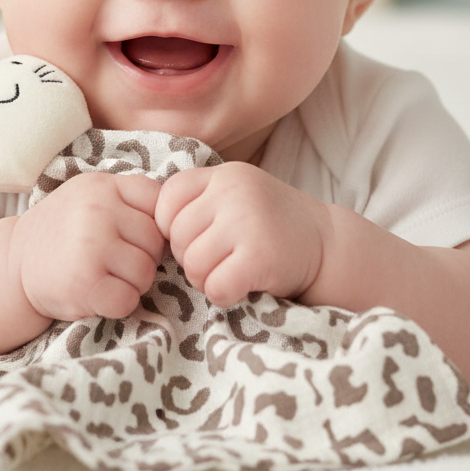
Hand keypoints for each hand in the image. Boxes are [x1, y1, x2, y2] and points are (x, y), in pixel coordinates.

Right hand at [9, 171, 164, 320]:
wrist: (15, 264)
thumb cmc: (65, 232)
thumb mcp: (92, 197)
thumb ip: (130, 200)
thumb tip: (178, 221)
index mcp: (103, 186)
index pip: (159, 201)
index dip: (156, 224)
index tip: (135, 236)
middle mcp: (97, 211)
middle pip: (156, 241)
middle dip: (144, 257)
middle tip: (115, 262)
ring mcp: (91, 246)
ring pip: (146, 272)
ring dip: (132, 283)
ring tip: (106, 276)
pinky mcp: (85, 283)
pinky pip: (128, 299)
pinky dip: (118, 304)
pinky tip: (99, 294)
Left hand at [154, 162, 328, 306]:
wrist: (326, 245)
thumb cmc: (270, 225)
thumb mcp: (236, 196)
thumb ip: (198, 201)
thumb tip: (143, 225)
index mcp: (223, 175)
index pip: (166, 198)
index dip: (171, 226)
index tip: (196, 237)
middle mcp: (234, 192)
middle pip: (176, 236)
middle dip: (190, 257)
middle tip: (218, 260)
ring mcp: (248, 222)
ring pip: (192, 264)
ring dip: (205, 278)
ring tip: (231, 271)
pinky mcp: (260, 257)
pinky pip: (215, 287)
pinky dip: (224, 295)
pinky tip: (242, 285)